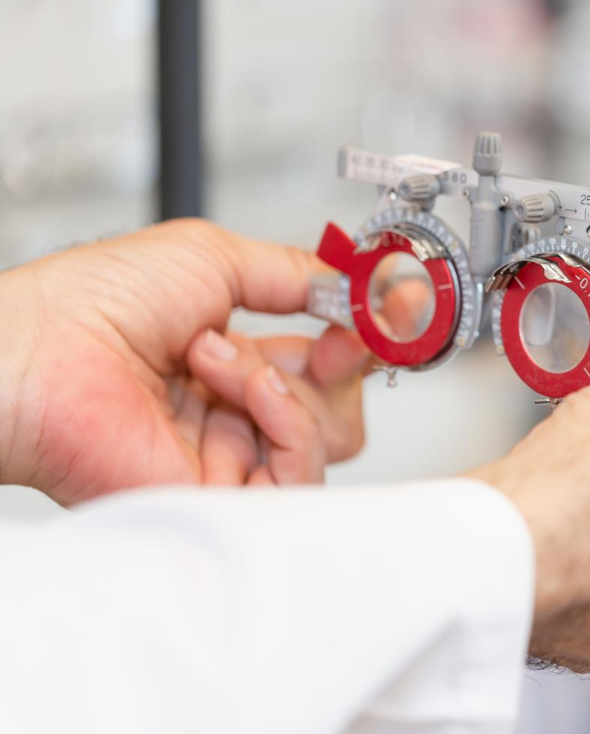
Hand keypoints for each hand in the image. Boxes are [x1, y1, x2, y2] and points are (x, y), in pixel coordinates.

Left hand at [0, 220, 368, 504]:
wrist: (39, 352)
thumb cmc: (94, 301)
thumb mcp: (216, 258)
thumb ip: (299, 273)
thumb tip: (366, 287)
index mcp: (234, 357)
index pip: (330, 361)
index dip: (362, 336)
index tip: (385, 310)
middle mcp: (235, 410)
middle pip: (343, 403)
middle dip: (342, 362)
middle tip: (326, 337)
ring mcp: (230, 454)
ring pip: (330, 436)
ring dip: (293, 385)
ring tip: (225, 358)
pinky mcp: (223, 495)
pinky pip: (299, 471)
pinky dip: (289, 421)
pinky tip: (246, 389)